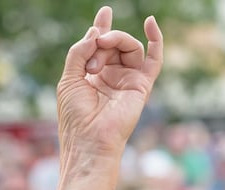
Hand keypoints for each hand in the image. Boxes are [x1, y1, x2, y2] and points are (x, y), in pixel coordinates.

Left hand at [55, 7, 163, 159]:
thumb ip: (79, 52)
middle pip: (112, 43)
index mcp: (92, 75)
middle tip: (90, 61)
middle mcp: (111, 75)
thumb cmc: (75, 117)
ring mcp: (127, 79)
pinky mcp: (142, 84)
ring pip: (129, 46)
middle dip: (101, 42)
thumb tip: (95, 30)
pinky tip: (150, 22)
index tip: (105, 11)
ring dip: (114, 43)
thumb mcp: (69, 79)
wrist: (89, 141)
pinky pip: (154, 57)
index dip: (101, 28)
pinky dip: (155, 38)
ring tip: (97, 64)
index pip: (100, 45)